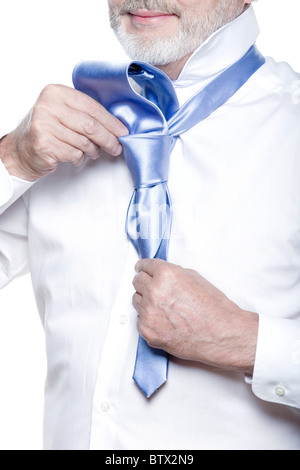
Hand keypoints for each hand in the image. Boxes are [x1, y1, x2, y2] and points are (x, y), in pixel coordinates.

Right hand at [0, 84, 127, 179]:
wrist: (22, 149)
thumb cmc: (48, 131)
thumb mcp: (63, 113)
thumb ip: (84, 113)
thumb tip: (116, 126)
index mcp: (56, 92)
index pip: (91, 106)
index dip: (110, 121)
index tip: (122, 131)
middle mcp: (48, 106)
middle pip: (90, 125)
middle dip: (108, 139)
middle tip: (116, 147)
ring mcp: (44, 125)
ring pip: (84, 141)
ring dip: (93, 150)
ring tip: (93, 152)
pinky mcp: (44, 144)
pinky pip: (74, 153)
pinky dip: (79, 158)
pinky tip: (75, 156)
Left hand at [132, 259, 257, 374]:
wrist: (221, 334)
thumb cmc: (214, 308)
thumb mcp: (195, 278)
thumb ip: (172, 274)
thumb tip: (159, 275)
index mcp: (166, 275)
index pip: (144, 265)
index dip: (143, 267)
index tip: (141, 269)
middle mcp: (154, 292)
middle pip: (137, 281)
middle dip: (145, 283)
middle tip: (154, 289)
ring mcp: (148, 313)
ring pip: (136, 301)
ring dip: (146, 301)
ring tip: (164, 308)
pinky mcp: (147, 331)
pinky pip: (140, 320)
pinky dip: (149, 320)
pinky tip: (165, 322)